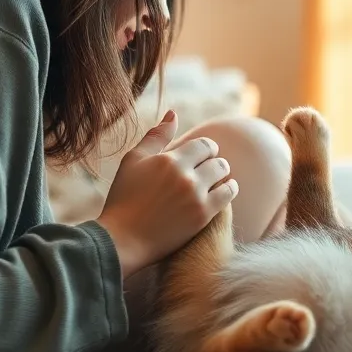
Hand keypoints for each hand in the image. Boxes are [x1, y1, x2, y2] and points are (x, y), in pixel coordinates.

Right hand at [96, 111, 237, 278]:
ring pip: (225, 175)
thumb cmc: (124, 198)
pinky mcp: (202, 216)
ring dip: (222, 176)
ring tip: (214, 181)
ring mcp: (195, 196)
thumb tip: (174, 113)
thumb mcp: (133, 161)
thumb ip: (156, 136)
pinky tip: (220, 193)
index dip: (205, 150)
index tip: (201, 157)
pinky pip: (227, 195)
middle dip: (214, 163)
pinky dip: (228, 190)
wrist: (122, 239)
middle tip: (208, 170)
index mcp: (168, 159)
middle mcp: (185, 175)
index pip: (204, 145)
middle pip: (217, 160)